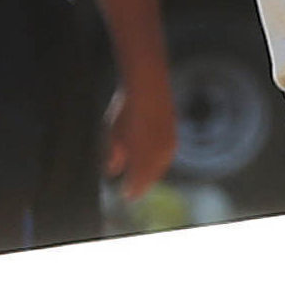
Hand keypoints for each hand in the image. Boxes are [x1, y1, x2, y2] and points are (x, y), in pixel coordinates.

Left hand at [106, 78, 178, 199]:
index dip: (131, 191)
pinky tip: (151, 166)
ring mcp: (167, 149)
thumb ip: (114, 154)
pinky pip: (164, 161)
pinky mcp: (172, 142)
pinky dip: (156, 166)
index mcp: (141, 156)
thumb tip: (112, 171)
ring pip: (158, 170)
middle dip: (141, 186)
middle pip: (149, 179)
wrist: (149, 88)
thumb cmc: (126, 110)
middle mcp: (157, 156)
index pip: (137, 182)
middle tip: (133, 193)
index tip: (126, 196)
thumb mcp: (113, 132)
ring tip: (141, 181)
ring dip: (149, 177)